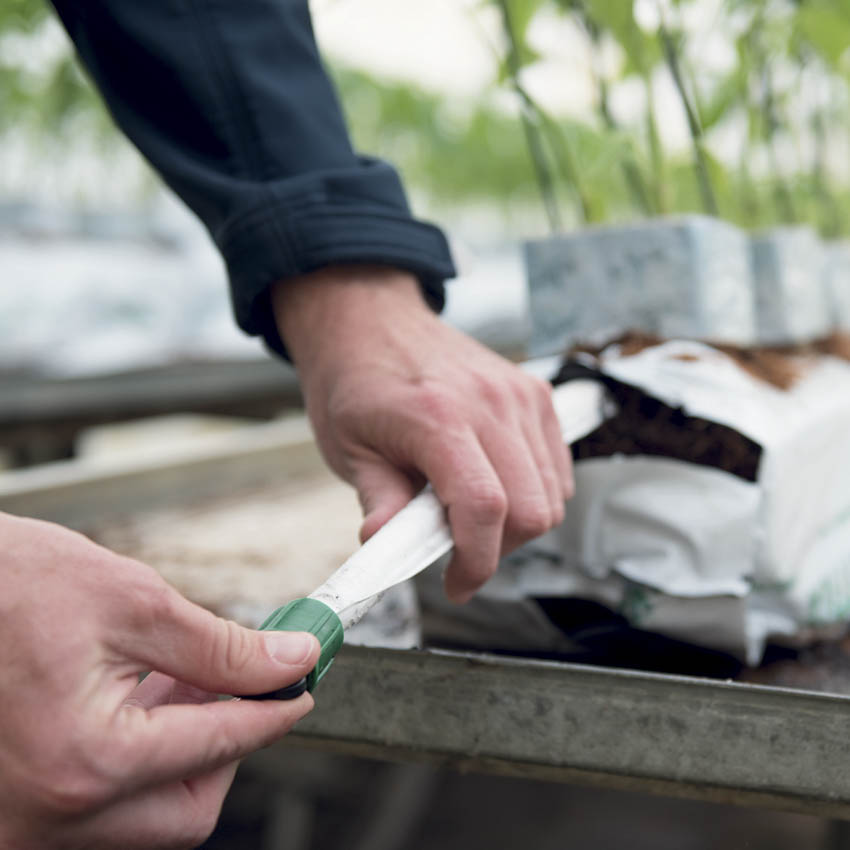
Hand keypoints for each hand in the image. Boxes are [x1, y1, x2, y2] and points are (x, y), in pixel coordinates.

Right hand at [0, 512, 318, 849]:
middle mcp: (46, 816)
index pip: (216, 749)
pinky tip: (145, 701)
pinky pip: (99, 807)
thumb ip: (222, 646)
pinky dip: (136, 761)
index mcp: (82, 763)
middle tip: (246, 691)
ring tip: (188, 684)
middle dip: (227, 751)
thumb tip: (289, 660)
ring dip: (181, 755)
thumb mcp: (131, 602)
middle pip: (183, 812)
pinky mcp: (11, 811)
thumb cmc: (11, 584)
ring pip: (142, 817)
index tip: (301, 688)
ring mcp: (21, 824)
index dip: (272, 713)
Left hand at [272, 265, 572, 603]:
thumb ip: (379, 500)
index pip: (484, 507)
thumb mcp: (349, 448)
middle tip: (458, 552)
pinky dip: (535, 493)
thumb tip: (386, 550)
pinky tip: (493, 487)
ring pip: (552, 494)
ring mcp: (519, 394)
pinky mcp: (534, 392)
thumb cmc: (355, 383)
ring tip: (469, 516)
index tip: (456, 584)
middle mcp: (490, 402)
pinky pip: (556, 465)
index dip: (476, 562)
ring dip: (517, 524)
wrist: (371, 321)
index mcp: (438, 417)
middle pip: (532, 509)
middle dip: (499, 550)